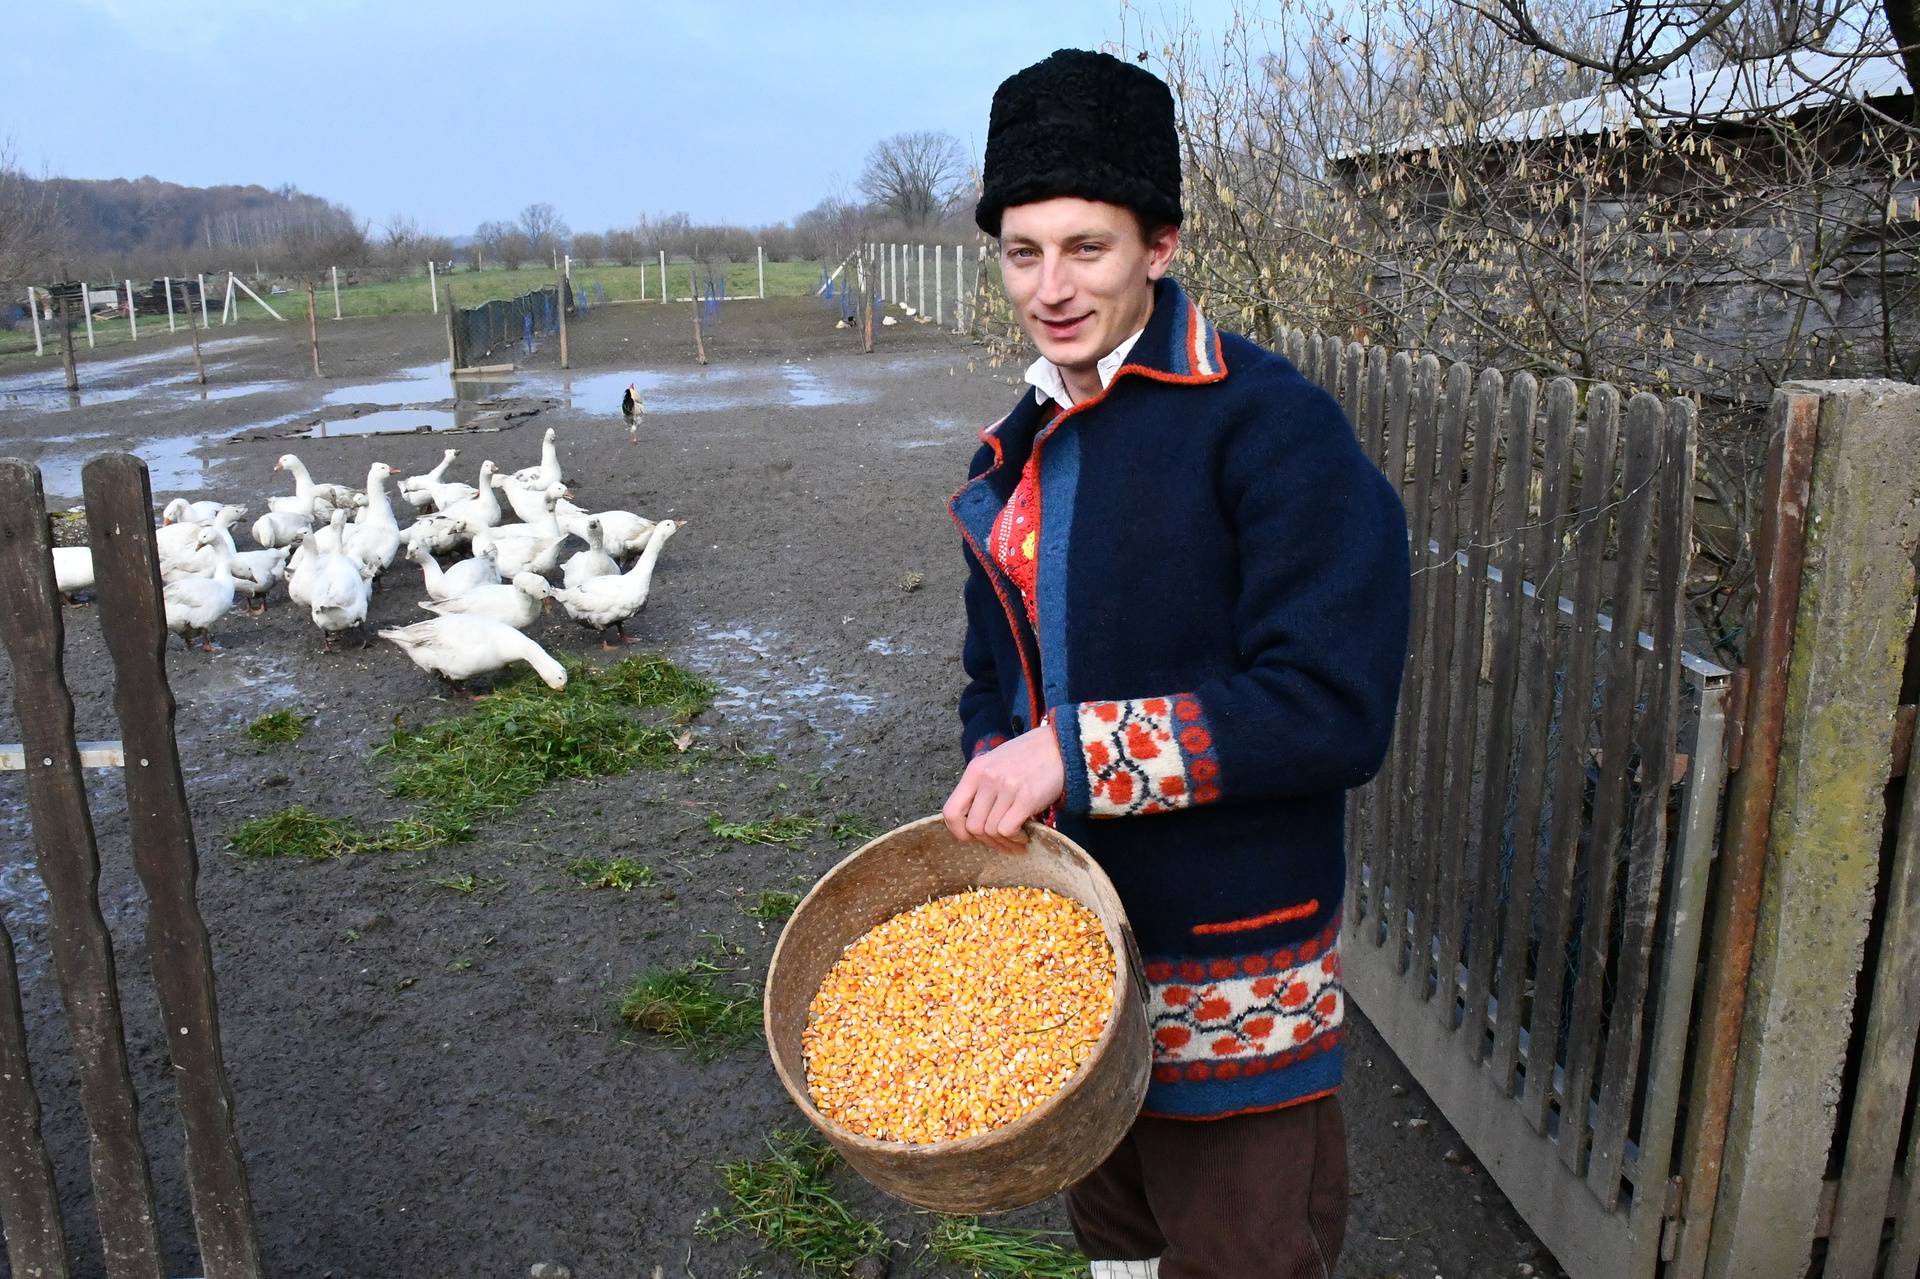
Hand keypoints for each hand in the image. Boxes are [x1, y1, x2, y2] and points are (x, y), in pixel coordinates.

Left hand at [942, 723, 1065, 853]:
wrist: (1061, 746)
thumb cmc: (1029, 758)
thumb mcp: (996, 763)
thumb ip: (981, 787)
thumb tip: (972, 822)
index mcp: (975, 770)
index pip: (951, 810)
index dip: (957, 831)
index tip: (970, 838)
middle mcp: (987, 778)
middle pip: (973, 826)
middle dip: (987, 841)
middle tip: (1001, 843)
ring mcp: (1006, 787)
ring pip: (990, 831)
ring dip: (1004, 843)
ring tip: (1016, 841)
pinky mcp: (1026, 797)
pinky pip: (1008, 830)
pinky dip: (1015, 839)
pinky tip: (1024, 836)